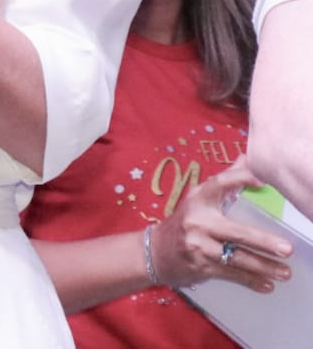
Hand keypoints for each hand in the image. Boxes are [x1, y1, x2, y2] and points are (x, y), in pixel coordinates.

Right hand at [151, 159, 293, 292]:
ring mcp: (198, 246)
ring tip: (285, 273)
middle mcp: (197, 222)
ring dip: (263, 267)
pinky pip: (231, 275)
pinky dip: (251, 282)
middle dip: (262, 242)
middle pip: (235, 232)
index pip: (220, 184)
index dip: (240, 179)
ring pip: (237, 258)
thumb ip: (225, 181)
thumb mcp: (199, 198)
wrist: (156, 251)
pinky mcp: (200, 267)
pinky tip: (266, 286)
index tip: (262, 181)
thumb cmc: (184, 222)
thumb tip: (248, 158)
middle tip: (286, 249)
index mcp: (198, 200)